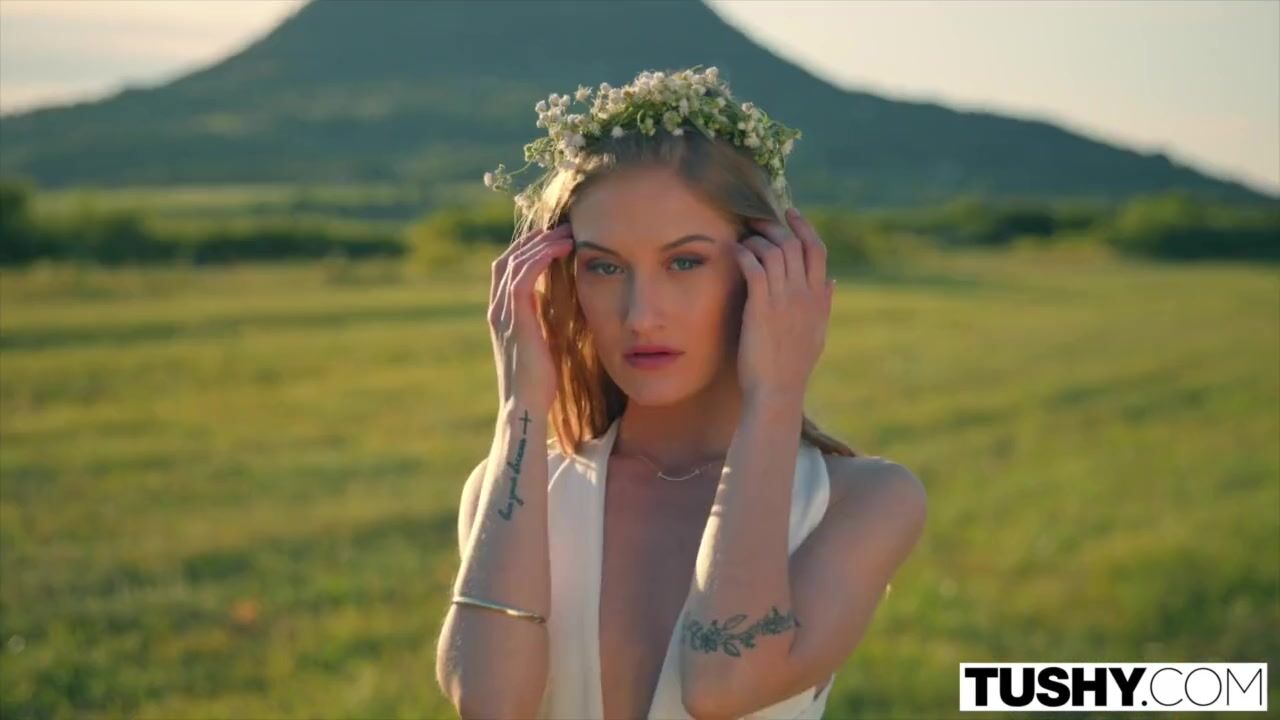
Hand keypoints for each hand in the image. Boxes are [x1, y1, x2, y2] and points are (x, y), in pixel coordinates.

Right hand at [488, 221, 575, 411]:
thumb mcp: (541, 343)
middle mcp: (497, 309)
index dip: (530, 249)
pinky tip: (561, 248)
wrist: (526, 407)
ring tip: (568, 233)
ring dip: (542, 242)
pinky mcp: (514, 317)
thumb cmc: (539, 382)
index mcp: (502, 314)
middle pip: (508, 258)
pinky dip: (540, 256)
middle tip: (565, 228)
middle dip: (535, 239)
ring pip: (515, 261)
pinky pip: (522, 275)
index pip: (509, 269)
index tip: (558, 238)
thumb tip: (554, 303)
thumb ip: (541, 321)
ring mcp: (502, 312)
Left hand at [731, 207, 833, 403]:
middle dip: (774, 226)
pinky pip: (755, 268)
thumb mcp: (818, 332)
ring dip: (757, 240)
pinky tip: (736, 252)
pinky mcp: (761, 308)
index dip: (804, 227)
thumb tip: (832, 281)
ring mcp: (784, 300)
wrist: (778, 390)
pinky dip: (745, 254)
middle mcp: (804, 294)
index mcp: (818, 298)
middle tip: (756, 220)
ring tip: (744, 238)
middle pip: (794, 245)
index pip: (817, 250)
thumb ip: (824, 303)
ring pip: (774, 252)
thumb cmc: (793, 364)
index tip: (792, 213)